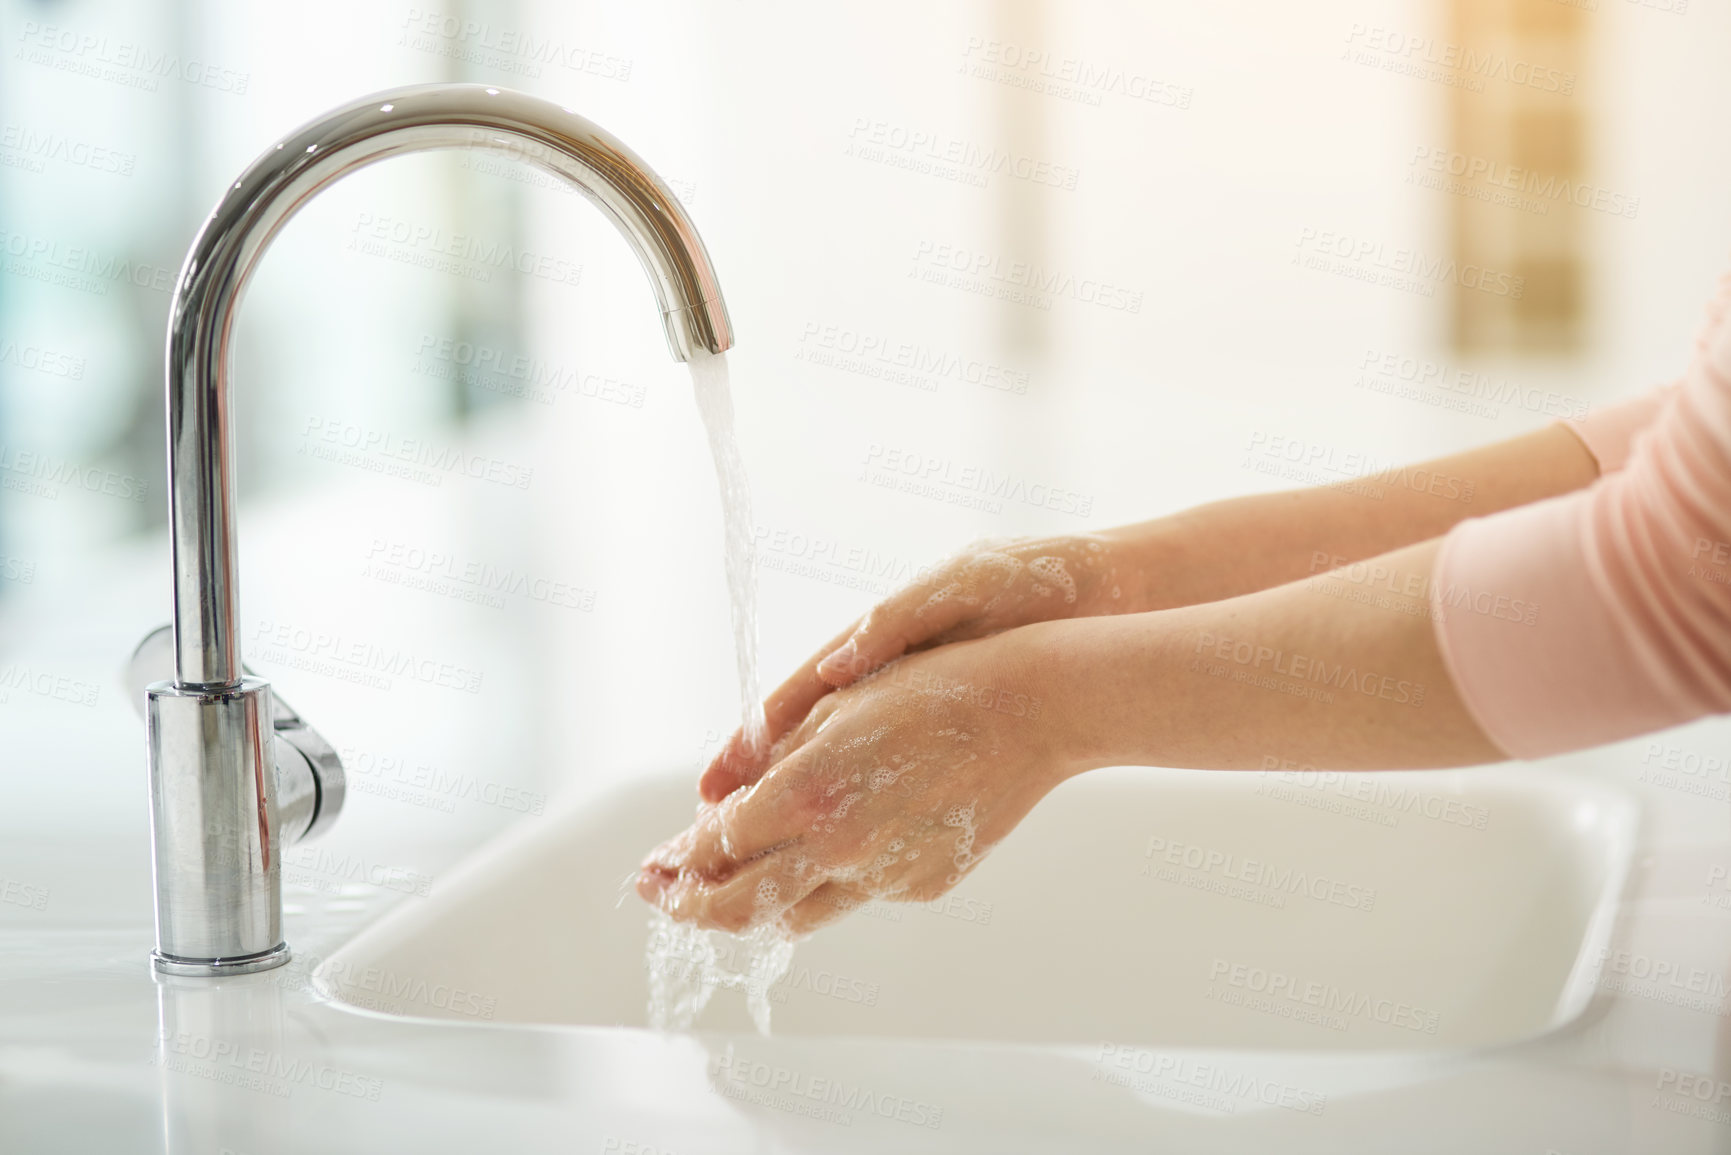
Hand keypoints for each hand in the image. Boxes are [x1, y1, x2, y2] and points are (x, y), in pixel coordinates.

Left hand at [638, 628, 1075, 934]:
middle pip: (740, 906)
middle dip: (691, 907)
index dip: (677, 860)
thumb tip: (715, 801)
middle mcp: (841, 847)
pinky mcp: (921, 884)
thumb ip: (768, 759)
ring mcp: (884, 875)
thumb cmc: (934, 687)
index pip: (715, 847)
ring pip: (796, 915)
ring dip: (750, 908)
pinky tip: (817, 857)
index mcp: (809, 793)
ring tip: (722, 895)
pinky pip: (854, 893)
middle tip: (664, 899)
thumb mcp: (836, 705)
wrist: (1032, 710)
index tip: (654, 866)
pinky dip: (822, 881)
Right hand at [698, 533, 1130, 803]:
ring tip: (757, 850)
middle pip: (809, 739)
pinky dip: (866, 807)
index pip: (800, 696)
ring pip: (846, 762)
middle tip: (711, 833)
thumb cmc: (1032, 582)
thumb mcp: (962, 586)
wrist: (1104, 597)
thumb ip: (899, 620)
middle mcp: (886, 676)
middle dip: (759, 785)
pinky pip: (897, 773)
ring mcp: (918, 704)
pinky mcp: (954, 726)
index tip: (714, 785)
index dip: (753, 740)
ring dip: (802, 805)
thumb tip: (841, 660)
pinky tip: (843, 843)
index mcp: (879, 639)